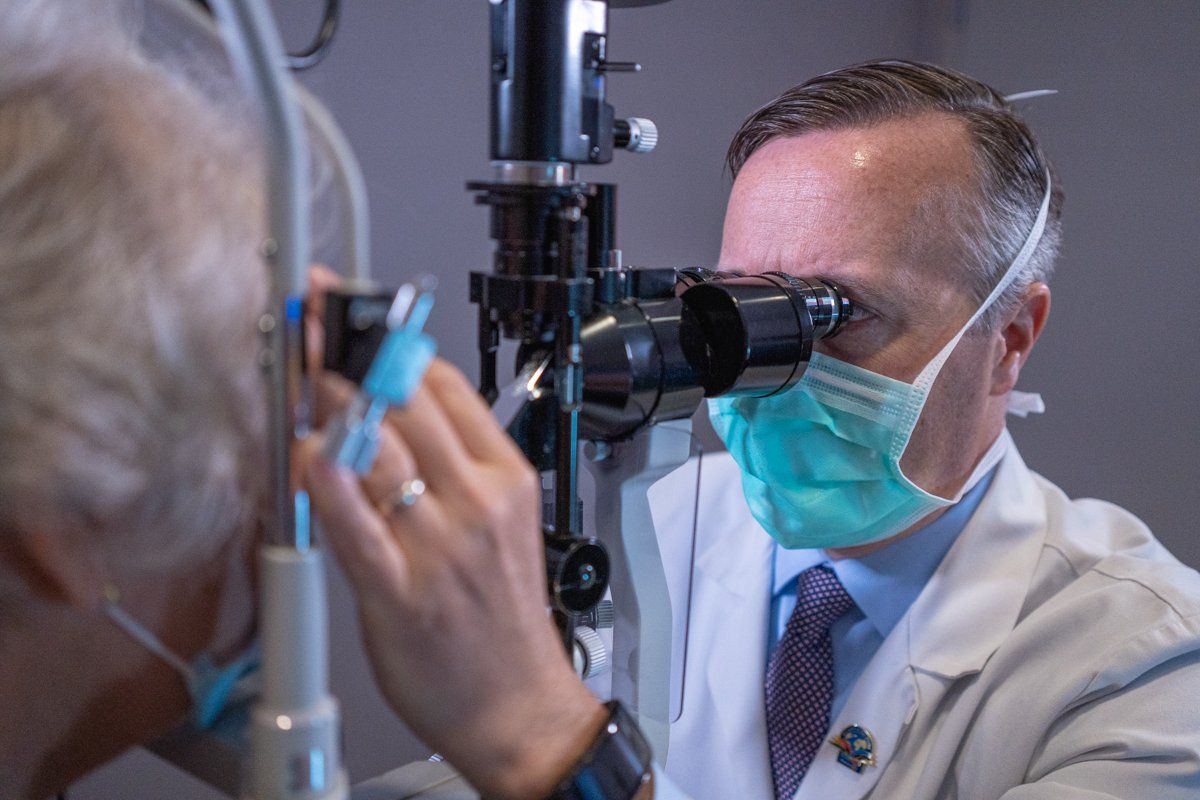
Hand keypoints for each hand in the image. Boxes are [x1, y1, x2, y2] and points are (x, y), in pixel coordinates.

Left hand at [301, 360, 605, 799]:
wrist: (517, 702)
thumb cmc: (501, 616)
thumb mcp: (502, 523)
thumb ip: (454, 467)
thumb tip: (390, 411)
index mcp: (507, 479)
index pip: (448, 386)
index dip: (395, 339)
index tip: (360, 316)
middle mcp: (477, 503)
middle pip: (408, 404)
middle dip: (354, 354)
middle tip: (317, 326)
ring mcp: (440, 545)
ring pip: (379, 449)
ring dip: (331, 402)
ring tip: (302, 375)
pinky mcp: (399, 590)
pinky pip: (353, 521)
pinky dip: (323, 477)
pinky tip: (303, 449)